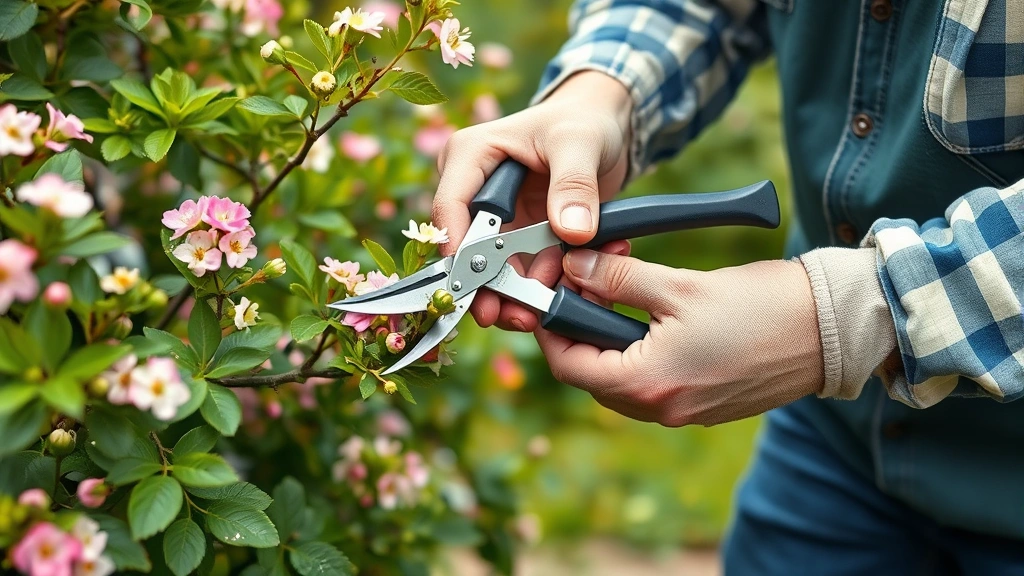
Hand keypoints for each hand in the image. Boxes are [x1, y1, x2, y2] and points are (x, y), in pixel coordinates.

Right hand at [432, 71, 632, 331]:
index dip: (458, 248)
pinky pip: (521, 271)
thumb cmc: (584, 122)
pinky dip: (542, 285)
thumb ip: (574, 185)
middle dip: (489, 286)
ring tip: (546, 310)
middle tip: (512, 316)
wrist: (603, 128)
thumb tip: (572, 232)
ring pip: (493, 268)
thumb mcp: (580, 144)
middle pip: (466, 248)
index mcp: (470, 155)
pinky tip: (565, 292)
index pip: (450, 206)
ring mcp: (493, 217)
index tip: (475, 283)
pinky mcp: (515, 237)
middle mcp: (472, 189)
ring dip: (519, 293)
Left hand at [536, 251, 824, 426]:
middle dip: (581, 330)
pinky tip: (653, 318)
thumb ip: (618, 278)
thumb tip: (576, 266)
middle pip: (592, 376)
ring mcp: (686, 412)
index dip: (551, 328)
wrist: (831, 330)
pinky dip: (641, 353)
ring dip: (611, 341)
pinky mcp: (706, 406)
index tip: (552, 294)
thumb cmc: (760, 306)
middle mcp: (663, 409)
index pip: (569, 365)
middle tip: (589, 285)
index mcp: (649, 383)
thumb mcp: (679, 286)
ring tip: (622, 293)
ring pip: (622, 382)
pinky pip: (654, 385)